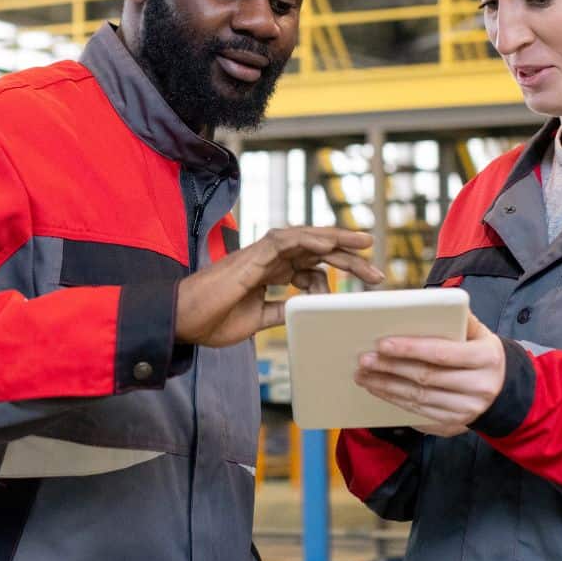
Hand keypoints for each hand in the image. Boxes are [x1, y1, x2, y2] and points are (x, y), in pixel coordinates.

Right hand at [175, 226, 383, 347]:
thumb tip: (303, 312)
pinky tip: (329, 244)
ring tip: (364, 242)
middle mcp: (270, 259)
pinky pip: (285, 241)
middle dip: (349, 256)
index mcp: (272, 273)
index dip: (340, 273)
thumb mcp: (258, 320)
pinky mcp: (252, 255)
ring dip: (337, 239)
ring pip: (307, 239)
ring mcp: (262, 255)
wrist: (184, 321)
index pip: (314, 267)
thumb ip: (280, 312)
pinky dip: (308, 239)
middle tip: (378, 271)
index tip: (365, 286)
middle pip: (317, 250)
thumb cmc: (213, 319)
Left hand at [354, 313, 504, 434]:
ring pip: (418, 398)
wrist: (502, 389)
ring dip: (386, 386)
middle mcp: (480, 387)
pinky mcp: (453, 423)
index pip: (442, 353)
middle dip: (391, 368)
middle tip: (364, 360)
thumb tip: (427, 303)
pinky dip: (394, 400)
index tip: (382, 343)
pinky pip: (418, 412)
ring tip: (363, 375)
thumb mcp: (479, 332)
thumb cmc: (481, 352)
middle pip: (426, 377)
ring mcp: (467, 409)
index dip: (411, 349)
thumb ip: (458, 318)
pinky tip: (378, 389)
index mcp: (486, 358)